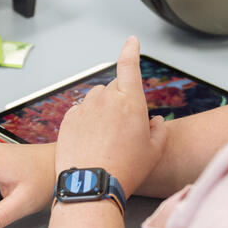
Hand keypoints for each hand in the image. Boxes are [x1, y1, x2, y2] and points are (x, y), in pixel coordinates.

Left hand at [54, 36, 166, 197]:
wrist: (90, 186)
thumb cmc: (125, 170)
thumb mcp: (154, 152)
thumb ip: (159, 131)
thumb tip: (155, 122)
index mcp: (130, 101)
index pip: (129, 65)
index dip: (130, 50)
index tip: (131, 41)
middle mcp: (105, 99)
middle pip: (114, 89)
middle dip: (120, 102)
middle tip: (124, 132)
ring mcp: (84, 108)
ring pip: (96, 101)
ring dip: (101, 111)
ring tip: (106, 140)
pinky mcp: (68, 119)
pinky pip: (80, 112)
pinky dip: (86, 121)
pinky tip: (91, 142)